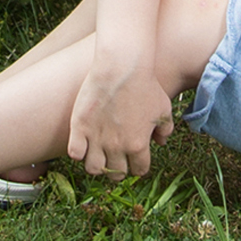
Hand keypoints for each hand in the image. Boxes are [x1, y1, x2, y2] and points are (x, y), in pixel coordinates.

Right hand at [65, 62, 174, 178]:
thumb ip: (165, 129)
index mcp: (138, 146)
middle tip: (116, 157)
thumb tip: (161, 142)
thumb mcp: (163, 108)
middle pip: (116, 174)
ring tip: (99, 153)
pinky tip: (84, 143)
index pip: (139, 171)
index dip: (138, 166)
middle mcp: (116, 147)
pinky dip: (79, 152)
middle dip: (118, 168)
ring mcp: (96, 138)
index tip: (135, 158)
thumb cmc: (146, 85)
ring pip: (93, 169)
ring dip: (97, 164)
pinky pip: (75, 153)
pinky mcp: (79, 127)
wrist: (122, 66)